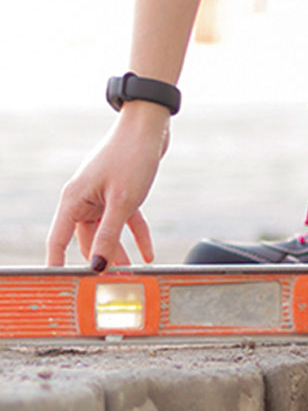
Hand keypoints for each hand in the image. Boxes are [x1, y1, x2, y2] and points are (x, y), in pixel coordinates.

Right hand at [47, 102, 167, 269]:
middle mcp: (83, 199)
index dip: (56, 264)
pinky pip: (125, 220)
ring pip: (107, 232)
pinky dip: (136, 235)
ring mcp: (101, 196)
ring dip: (119, 250)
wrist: (149, 126)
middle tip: (110, 283)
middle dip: (98, 260)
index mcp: (73, 200)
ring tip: (131, 273)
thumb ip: (110, 235)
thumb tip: (98, 263)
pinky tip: (148, 253)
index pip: (58, 241)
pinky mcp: (119, 192)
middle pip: (86, 239)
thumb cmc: (131, 156)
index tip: (58, 284)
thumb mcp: (123, 201)